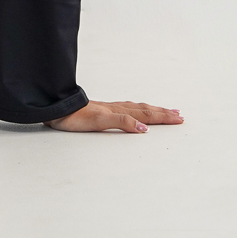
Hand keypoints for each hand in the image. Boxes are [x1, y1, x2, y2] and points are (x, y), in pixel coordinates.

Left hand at [45, 99, 183, 132]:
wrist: (57, 109)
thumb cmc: (75, 117)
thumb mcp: (100, 122)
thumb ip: (122, 123)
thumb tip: (144, 129)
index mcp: (119, 112)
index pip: (146, 115)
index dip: (163, 117)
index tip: (179, 119)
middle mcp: (117, 108)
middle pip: (145, 110)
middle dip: (163, 113)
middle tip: (179, 115)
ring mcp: (110, 109)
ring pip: (137, 108)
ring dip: (153, 110)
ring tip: (164, 110)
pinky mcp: (102, 111)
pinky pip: (127, 109)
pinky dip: (138, 111)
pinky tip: (136, 113)